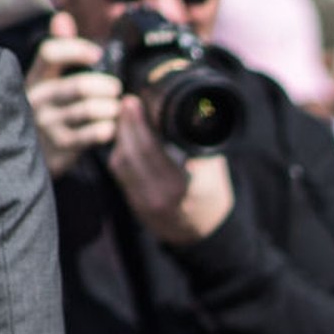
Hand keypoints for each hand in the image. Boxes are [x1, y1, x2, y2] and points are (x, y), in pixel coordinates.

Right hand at [25, 11, 122, 177]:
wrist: (34, 152)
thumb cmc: (50, 108)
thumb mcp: (48, 79)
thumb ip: (58, 49)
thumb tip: (62, 16)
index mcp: (35, 77)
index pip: (50, 53)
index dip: (76, 49)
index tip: (97, 54)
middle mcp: (38, 98)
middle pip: (77, 85)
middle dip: (105, 85)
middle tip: (116, 87)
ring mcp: (48, 123)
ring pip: (88, 110)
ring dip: (110, 107)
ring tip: (116, 106)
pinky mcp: (61, 146)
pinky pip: (93, 134)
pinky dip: (109, 127)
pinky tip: (112, 126)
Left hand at [106, 95, 234, 247]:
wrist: (205, 232)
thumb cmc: (213, 195)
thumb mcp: (214, 168)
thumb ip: (199, 142)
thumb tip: (190, 110)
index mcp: (180, 187)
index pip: (150, 150)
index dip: (137, 123)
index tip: (133, 100)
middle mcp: (157, 196)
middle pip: (130, 153)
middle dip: (125, 124)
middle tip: (126, 101)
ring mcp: (142, 202)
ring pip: (120, 162)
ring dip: (119, 136)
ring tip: (125, 116)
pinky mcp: (133, 203)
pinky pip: (120, 173)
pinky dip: (119, 150)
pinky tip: (124, 136)